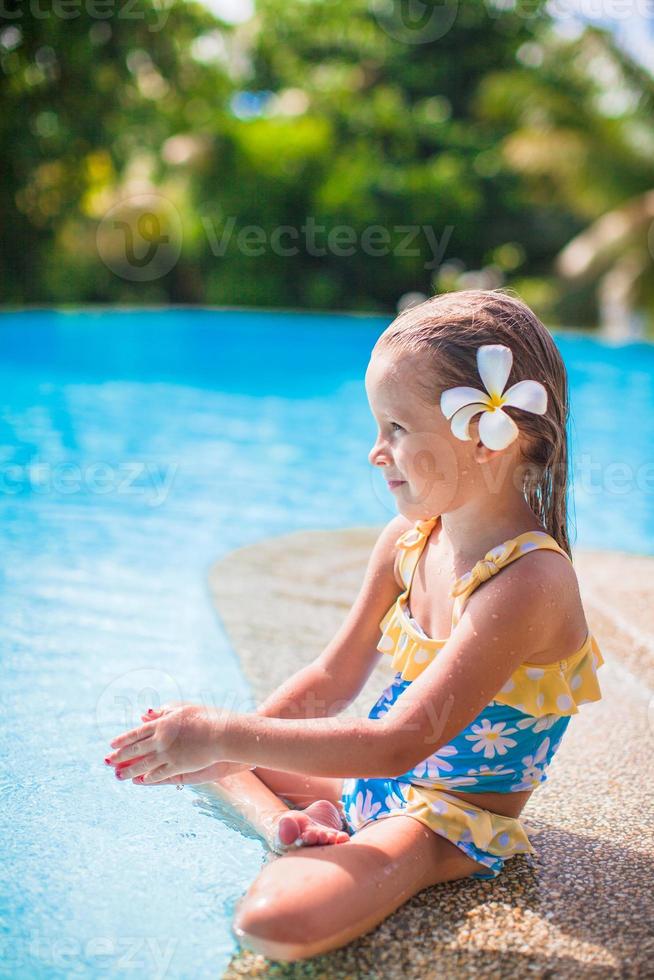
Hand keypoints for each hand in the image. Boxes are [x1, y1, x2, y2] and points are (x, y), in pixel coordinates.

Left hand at [105, 703, 231, 783]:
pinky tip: (140, 780)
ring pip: (144, 765)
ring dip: (129, 771)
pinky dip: (148, 777)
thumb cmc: (206, 716)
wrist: (223, 733)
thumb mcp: (183, 708)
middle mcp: (161, 740)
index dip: (123, 739)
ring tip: (117, 776)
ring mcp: (169, 755)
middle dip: (120, 756)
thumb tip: (144, 716)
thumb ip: (164, 712)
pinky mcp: (178, 767)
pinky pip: (159, 774)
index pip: (137, 733)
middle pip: (136, 750)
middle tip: (107, 761)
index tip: (111, 744)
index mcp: (162, 724)